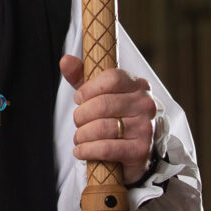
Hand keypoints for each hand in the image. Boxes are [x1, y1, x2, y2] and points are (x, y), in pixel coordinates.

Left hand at [60, 55, 156, 185]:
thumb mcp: (99, 92)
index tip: (79, 98)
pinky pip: (106, 149)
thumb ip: (82, 76)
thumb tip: (65, 60)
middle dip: (81, 115)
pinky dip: (87, 150)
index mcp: (137, 85)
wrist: (137, 147)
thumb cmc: (115, 115)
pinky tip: (81, 150)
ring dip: (82, 135)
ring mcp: (145, 128)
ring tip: (79, 138)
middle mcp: (145, 104)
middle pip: (102, 104)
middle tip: (78, 121)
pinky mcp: (141, 150)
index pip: (112, 78)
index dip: (89, 88)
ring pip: (101, 128)